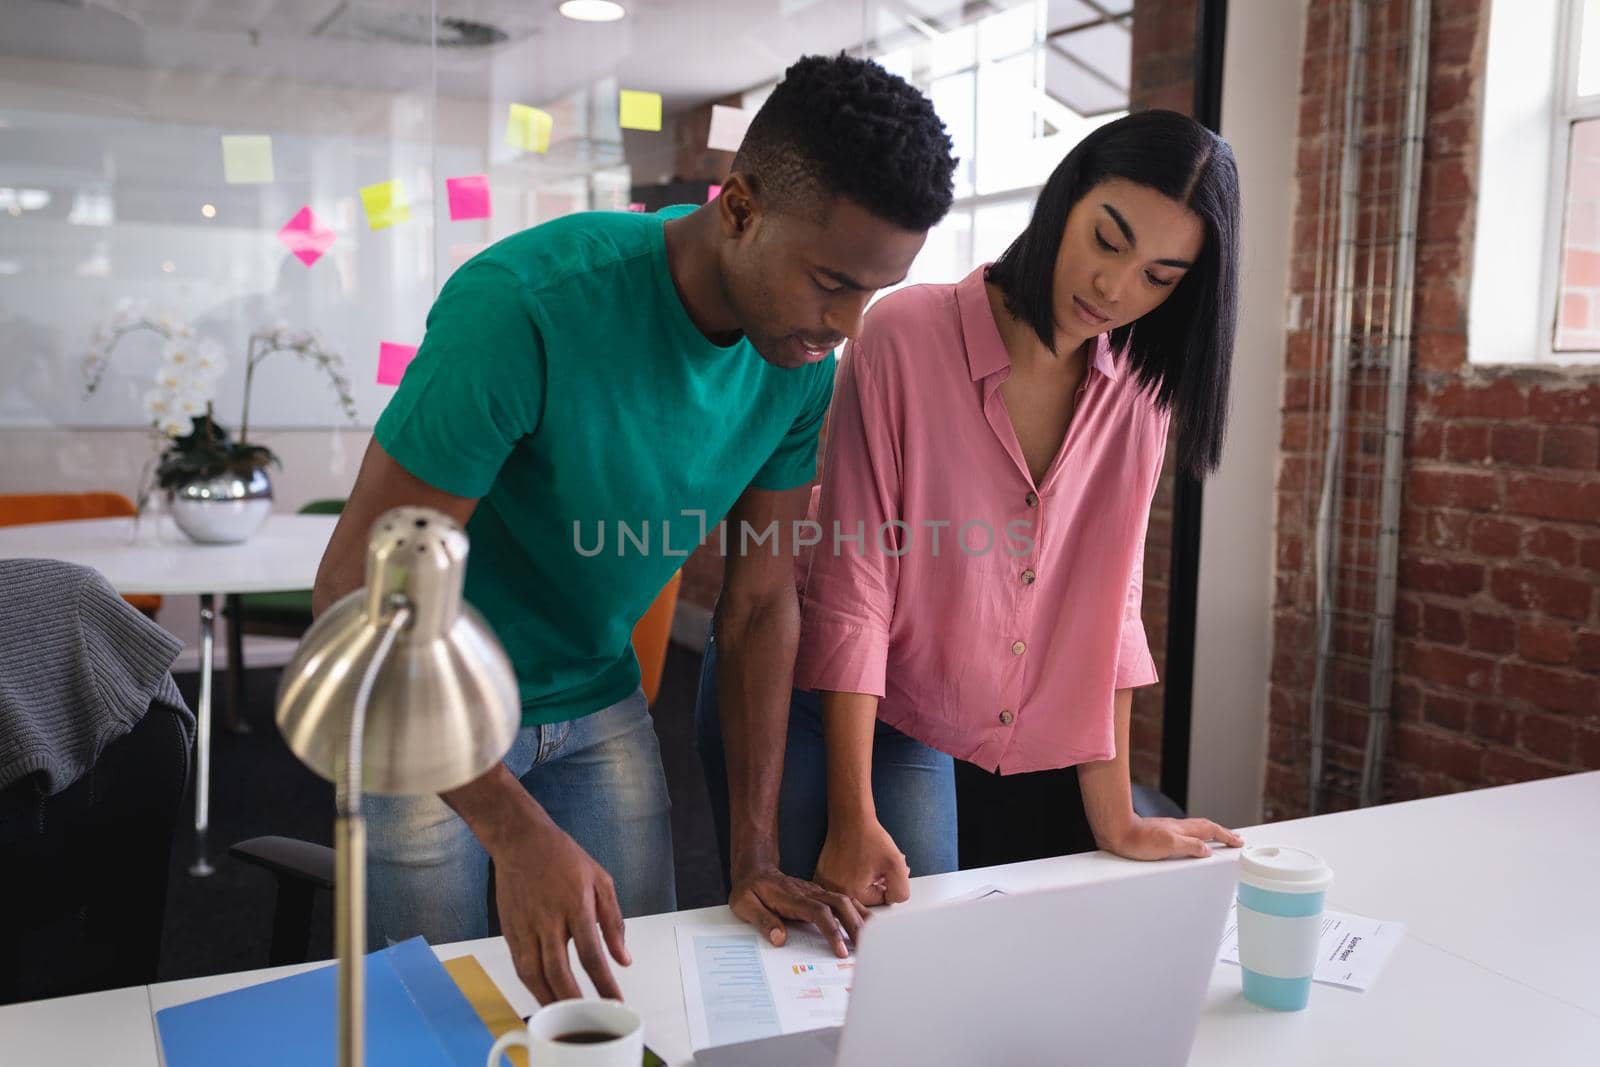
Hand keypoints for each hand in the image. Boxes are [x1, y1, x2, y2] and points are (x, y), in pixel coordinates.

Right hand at [490, 819, 630, 1004]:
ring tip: (564, 1016)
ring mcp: (525, 925)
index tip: (615, 999)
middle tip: (587, 1018)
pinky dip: (532, 985)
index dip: (603, 981)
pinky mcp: (509, 930)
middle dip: (573, 1000)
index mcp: (576, 904)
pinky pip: (519, 966)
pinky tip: (543, 995)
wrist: (521, 841)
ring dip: (548, 999)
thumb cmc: (563, 858)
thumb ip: (613, 921)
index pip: (590, 953)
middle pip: (558, 970)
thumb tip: (624, 958)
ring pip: (533, 973)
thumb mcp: (601, 880)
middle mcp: (548, 918)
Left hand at [729, 861, 868, 958]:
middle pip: (840, 905)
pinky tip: (868, 924)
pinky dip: (858, 912)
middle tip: (867, 949)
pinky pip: (844, 901)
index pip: (819, 913)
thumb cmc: (750, 890)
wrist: (755, 870)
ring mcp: (816, 892)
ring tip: (876, 939)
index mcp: (792, 898)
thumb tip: (779, 938)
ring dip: (861, 918)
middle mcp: (809, 893)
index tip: (841, 950)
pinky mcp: (820, 895)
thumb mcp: (745, 904)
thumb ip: (762, 920)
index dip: (832, 932)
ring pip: (846, 901)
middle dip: (856, 926)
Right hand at [814, 817, 910, 906]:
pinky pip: (841, 882)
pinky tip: (854, 860)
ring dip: (864, 878)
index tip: (883, 869)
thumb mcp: (896, 865)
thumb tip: (892, 900)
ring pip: (854, 889)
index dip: (888, 883)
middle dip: (877, 882)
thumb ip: (900, 891)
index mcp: (852, 893)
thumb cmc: (870, 837)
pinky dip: (850, 874)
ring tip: (867, 861)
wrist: (851, 818)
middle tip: (878, 864)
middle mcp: (834, 890)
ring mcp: (824, 882)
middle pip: (866, 897)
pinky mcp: (820, 874)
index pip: (880, 901)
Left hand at [1099, 815, 1243, 860]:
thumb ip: (1190, 846)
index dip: (1226, 836)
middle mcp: (1177, 828)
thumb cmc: (1138, 840)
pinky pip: (1184, 834)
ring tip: (1218, 839)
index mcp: (1182, 830)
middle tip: (1234, 838)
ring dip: (1209, 833)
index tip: (1238, 841)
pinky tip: (1190, 842)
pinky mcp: (1159, 834)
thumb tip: (1207, 850)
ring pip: (1195, 829)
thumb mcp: (1168, 845)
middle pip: (1205, 827)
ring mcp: (1168, 830)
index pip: (1210, 831)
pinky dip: (1194, 837)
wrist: (1116, 833)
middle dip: (1222, 832)